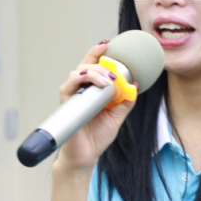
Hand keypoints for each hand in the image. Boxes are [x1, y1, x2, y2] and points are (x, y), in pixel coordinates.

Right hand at [53, 41, 137, 172]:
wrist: (86, 156)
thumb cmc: (97, 136)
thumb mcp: (117, 117)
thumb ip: (125, 102)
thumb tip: (134, 85)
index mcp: (92, 90)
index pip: (93, 66)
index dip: (98, 53)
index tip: (108, 44)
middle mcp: (80, 89)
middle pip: (86, 65)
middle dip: (101, 63)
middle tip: (114, 72)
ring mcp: (72, 95)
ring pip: (78, 72)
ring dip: (94, 72)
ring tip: (108, 81)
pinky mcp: (66, 103)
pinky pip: (68, 86)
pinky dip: (78, 79)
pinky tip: (90, 81)